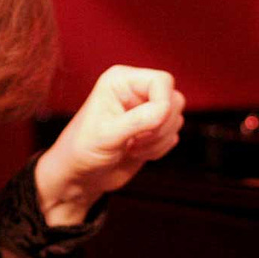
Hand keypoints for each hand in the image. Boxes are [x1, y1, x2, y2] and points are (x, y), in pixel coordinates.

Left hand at [35, 65, 185, 225]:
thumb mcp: (107, 135)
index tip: (149, 126)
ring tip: (131, 147)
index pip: (162, 81)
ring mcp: (146, 111)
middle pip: (174, 100)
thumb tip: (166, 109)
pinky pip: (173, 136)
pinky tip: (135, 153)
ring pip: (176, 119)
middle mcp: (136, 91)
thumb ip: (137, 120)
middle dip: (160, 126)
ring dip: (158, 140)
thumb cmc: (83, 150)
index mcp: (121, 81)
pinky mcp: (153, 130)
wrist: (81, 176)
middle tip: (134, 140)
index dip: (163, 104)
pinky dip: (159, 149)